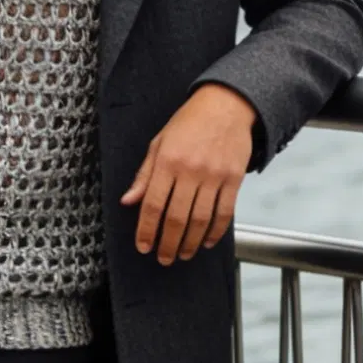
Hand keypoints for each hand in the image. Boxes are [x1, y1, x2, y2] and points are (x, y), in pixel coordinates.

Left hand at [121, 85, 256, 265]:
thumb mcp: (159, 143)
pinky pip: (225, 212)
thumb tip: (128, 201)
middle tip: (163, 258)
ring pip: (201, 220)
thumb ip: (144, 175)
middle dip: (168, 243)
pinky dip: (216, 231)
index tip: (143, 246)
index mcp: (167, 161)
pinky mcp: (234, 178)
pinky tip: (207, 241)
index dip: (146, 229)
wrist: (226, 105)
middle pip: (176, 218)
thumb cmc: (190, 122)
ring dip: (190, 242)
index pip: (153, 204)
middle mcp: (190, 170)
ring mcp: (214, 175)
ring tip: (183, 253)